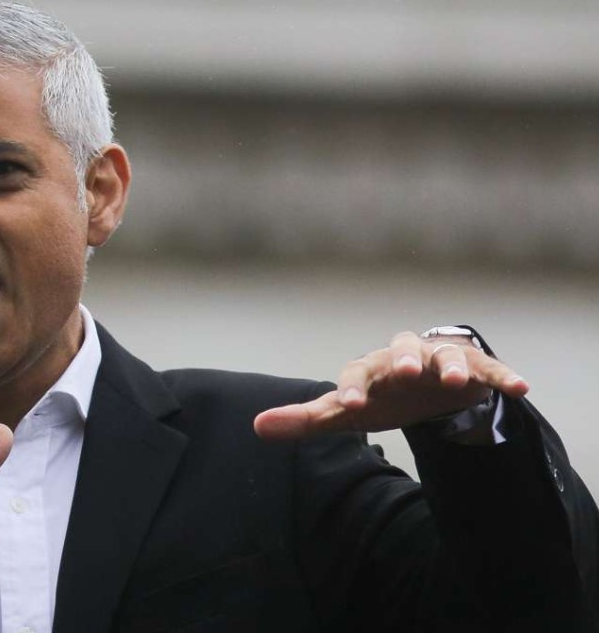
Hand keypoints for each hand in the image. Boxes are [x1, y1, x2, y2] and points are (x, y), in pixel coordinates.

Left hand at [253, 331, 529, 439]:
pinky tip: (520, 388)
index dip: (352, 390)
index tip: (349, 408)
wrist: (425, 385)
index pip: (355, 375)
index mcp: (369, 369)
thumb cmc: (379, 397)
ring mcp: (439, 359)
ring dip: (449, 364)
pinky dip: (502, 375)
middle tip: (402, 373)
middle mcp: (402, 357)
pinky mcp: (474, 367)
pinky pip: (489, 368)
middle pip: (398, 350)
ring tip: (455, 382)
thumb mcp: (345, 412)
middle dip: (400, 359)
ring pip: (444, 354)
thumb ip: (305, 420)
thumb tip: (257, 426)